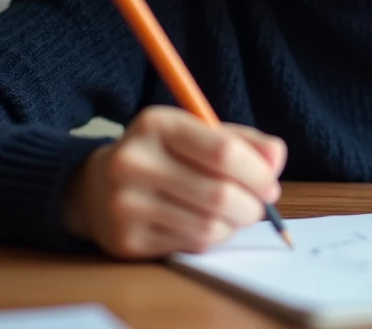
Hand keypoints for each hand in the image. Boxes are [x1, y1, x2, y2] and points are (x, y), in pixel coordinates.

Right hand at [60, 105, 285, 259]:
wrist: (96, 187)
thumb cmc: (164, 156)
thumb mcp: (199, 134)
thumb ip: (244, 143)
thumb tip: (276, 161)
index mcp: (157, 124)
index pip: (223, 152)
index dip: (258, 173)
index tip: (270, 185)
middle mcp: (134, 161)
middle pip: (219, 194)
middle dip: (252, 206)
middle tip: (258, 207)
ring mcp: (125, 204)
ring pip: (208, 226)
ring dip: (234, 225)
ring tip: (233, 215)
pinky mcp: (126, 240)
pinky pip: (191, 245)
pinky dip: (211, 239)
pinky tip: (204, 225)